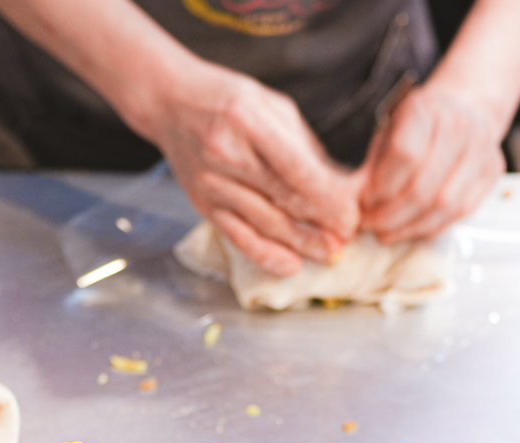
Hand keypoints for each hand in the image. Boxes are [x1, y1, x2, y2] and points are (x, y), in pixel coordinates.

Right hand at [143, 65, 359, 276]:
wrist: (168, 103)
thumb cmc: (226, 100)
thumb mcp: (271, 106)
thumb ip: (304, 146)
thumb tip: (341, 185)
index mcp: (249, 121)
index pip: (296, 170)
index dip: (328, 199)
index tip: (351, 215)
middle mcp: (227, 155)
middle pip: (283, 199)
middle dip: (322, 223)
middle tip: (348, 237)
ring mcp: (212, 184)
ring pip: (265, 223)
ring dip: (301, 243)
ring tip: (329, 253)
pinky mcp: (203, 205)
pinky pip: (238, 237)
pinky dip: (266, 255)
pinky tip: (291, 265)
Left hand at [359, 83, 505, 243]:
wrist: (466, 106)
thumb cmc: (419, 123)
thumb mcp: (388, 130)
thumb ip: (373, 164)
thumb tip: (354, 204)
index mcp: (426, 109)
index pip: (405, 155)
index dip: (380, 187)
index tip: (364, 202)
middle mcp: (459, 126)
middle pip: (423, 187)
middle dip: (390, 215)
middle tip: (370, 225)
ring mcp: (481, 150)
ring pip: (444, 205)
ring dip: (410, 227)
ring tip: (387, 232)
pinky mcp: (493, 172)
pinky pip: (461, 212)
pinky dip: (431, 227)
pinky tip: (411, 229)